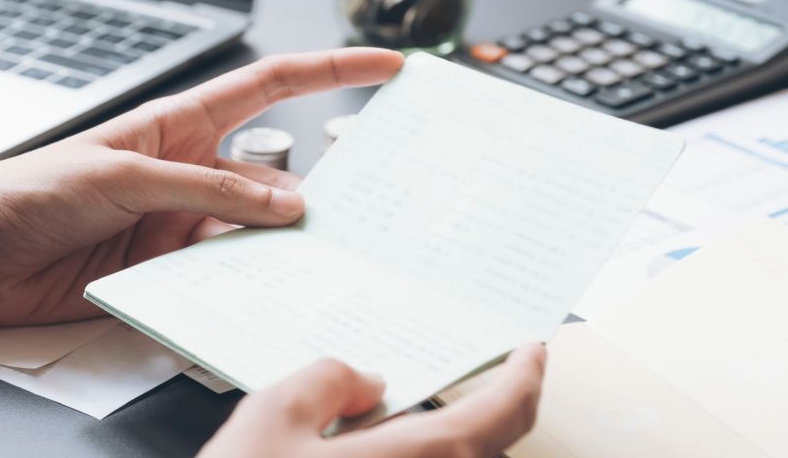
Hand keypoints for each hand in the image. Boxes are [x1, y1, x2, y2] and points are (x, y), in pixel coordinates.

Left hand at [0, 48, 404, 324]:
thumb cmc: (31, 190)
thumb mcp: (123, 177)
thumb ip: (207, 189)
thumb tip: (285, 204)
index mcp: (181, 126)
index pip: (271, 87)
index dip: (332, 72)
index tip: (385, 67)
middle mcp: (192, 173)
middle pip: (277, 175)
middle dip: (322, 187)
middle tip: (366, 208)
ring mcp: (181, 224)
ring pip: (257, 234)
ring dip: (282, 248)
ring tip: (318, 261)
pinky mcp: (167, 270)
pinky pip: (223, 275)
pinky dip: (246, 284)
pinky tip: (263, 292)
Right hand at [198, 343, 547, 457]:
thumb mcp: (270, 418)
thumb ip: (327, 380)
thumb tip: (364, 382)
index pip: (502, 413)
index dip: (524, 376)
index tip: (531, 353)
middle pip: (485, 449)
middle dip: (486, 410)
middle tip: (471, 379)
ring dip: (449, 443)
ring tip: (412, 418)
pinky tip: (378, 453)